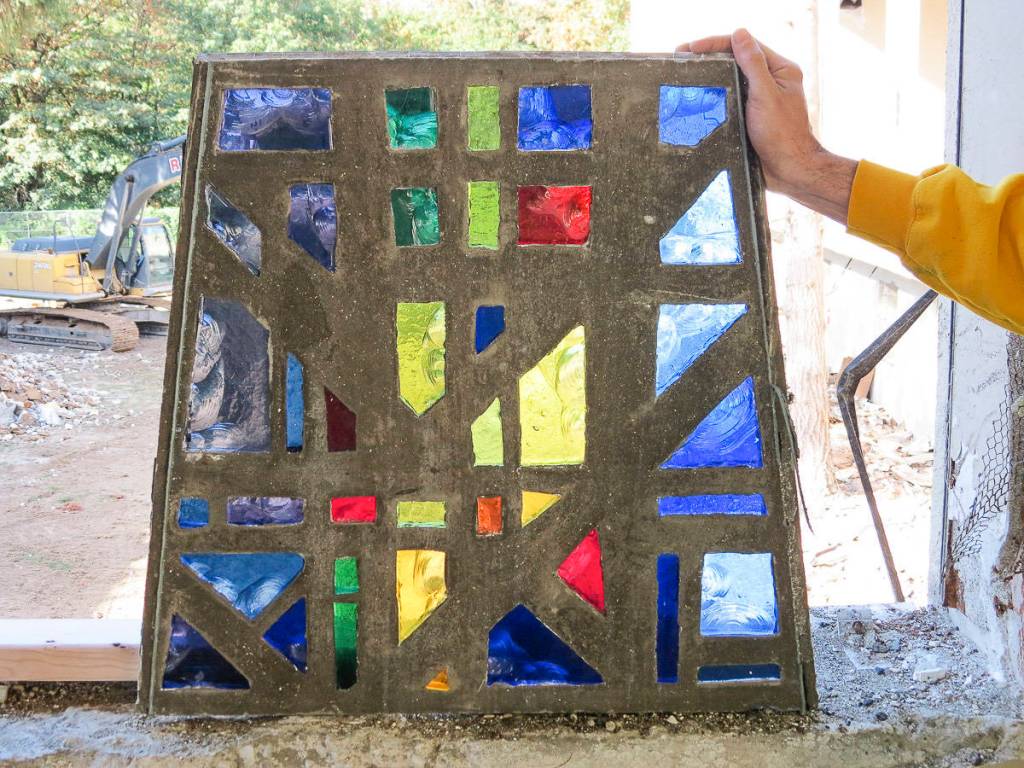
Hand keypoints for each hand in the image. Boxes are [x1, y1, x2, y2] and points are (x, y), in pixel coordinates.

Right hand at [677, 29, 856, 223]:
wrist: (789, 171)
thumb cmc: (782, 134)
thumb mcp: (765, 94)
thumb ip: (753, 64)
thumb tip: (739, 34)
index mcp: (780, 70)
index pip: (745, 46)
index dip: (716, 44)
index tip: (689, 48)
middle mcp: (771, 81)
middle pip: (736, 60)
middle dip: (708, 57)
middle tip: (680, 59)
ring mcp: (760, 99)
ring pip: (731, 79)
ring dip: (709, 76)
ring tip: (684, 75)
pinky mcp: (750, 116)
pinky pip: (729, 99)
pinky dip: (713, 96)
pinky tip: (696, 98)